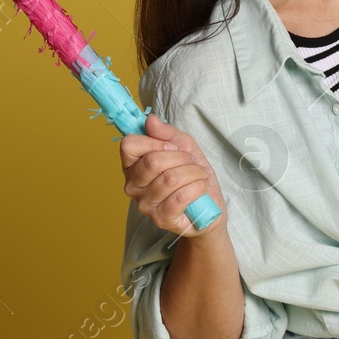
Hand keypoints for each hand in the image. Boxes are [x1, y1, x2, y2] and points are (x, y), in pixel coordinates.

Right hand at [120, 113, 228, 239]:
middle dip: (181, 157)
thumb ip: (167, 133)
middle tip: (191, 162)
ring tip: (200, 175)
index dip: (154, 142)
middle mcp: (133, 186)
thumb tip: (150, 120)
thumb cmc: (193, 174)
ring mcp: (145, 205)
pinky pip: (180, 197)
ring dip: (194, 172)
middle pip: (152, 161)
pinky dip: (198, 187)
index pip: (129, 145)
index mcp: (133, 166)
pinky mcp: (161, 219)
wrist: (209, 205)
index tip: (172, 147)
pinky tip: (201, 187)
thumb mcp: (184, 146)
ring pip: (170, 178)